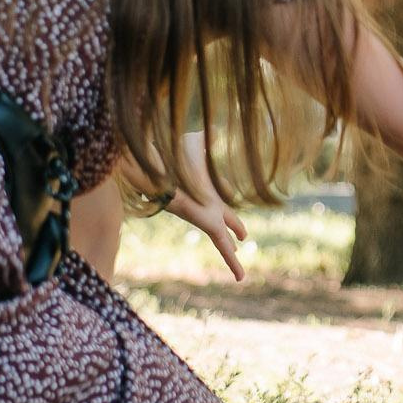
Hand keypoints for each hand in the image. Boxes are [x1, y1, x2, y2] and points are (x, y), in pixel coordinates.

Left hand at [166, 133, 248, 279]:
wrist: (160, 167)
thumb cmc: (174, 153)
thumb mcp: (197, 142)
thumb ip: (209, 135)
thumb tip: (219, 125)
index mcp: (208, 190)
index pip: (223, 202)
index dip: (232, 209)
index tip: (237, 215)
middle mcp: (208, 206)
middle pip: (225, 223)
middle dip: (234, 231)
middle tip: (242, 239)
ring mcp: (208, 217)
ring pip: (223, 242)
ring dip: (231, 257)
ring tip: (239, 275)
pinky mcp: (208, 224)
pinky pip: (222, 247)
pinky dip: (231, 262)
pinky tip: (239, 277)